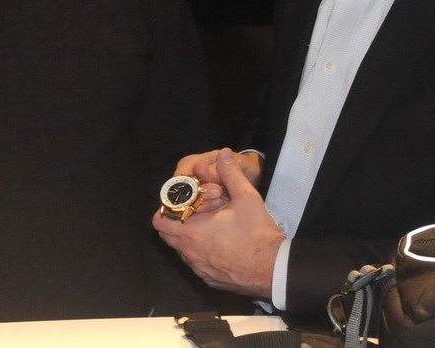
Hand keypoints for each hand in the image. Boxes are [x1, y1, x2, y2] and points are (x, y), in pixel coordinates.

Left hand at [154, 147, 282, 298]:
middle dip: (176, 221)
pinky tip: (219, 243)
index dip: (170, 208)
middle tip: (196, 212)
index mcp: (191, 231)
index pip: (160, 220)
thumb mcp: (246, 197)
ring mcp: (198, 268)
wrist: (275, 268)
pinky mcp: (208, 279)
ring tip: (209, 226)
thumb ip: (230, 173)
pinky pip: (195, 263)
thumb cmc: (258, 234)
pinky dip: (200, 252)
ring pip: (181, 249)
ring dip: (188, 237)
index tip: (185, 202)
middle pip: (167, 235)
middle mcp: (189, 252)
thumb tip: (223, 155)